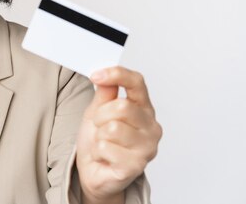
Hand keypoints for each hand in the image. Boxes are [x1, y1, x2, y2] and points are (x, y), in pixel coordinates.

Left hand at [75, 66, 161, 203]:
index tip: (96, 75)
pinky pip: (106, 148)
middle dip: (100, 115)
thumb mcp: (97, 110)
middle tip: (99, 125)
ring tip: (103, 142)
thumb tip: (105, 74)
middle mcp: (151, 127)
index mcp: (143, 108)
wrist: (94, 170)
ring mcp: (147, 148)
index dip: (116, 75)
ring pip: (112, 128)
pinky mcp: (136, 166)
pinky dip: (98, 151)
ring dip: (99, 135)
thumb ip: (104, 93)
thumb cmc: (99, 139)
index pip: (137, 82)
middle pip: (122, 106)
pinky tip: (104, 156)